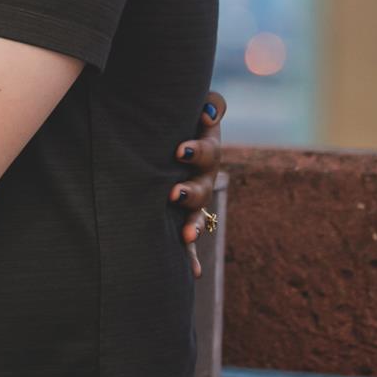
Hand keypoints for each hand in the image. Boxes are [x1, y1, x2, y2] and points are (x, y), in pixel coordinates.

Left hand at [169, 90, 224, 277]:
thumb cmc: (177, 117)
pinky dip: (192, 256)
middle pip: (203, 185)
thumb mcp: (193, 106)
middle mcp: (203, 177)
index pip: (208, 149)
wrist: (166, 140)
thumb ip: (210, 103)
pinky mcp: (184, 216)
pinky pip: (190, 239)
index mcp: (204, 150)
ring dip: (193, 224)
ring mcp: (194, 198)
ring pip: (198, 215)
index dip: (198, 149)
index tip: (179, 151)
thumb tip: (209, 110)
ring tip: (185, 233)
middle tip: (173, 193)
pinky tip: (192, 272)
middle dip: (190, 190)